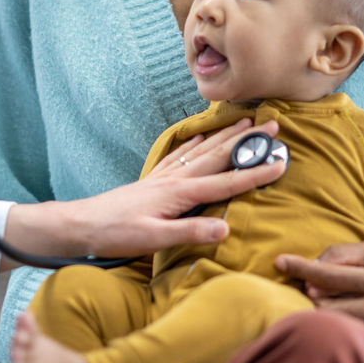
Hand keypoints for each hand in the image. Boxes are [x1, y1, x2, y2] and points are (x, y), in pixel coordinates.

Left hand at [2, 119, 285, 265]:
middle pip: (218, 155)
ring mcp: (163, 177)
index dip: (255, 174)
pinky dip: (193, 144)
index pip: (226, 182)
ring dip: (225, 137)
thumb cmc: (117, 234)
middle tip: (271, 125)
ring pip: (201, 151)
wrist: (82, 225)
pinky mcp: (152, 180)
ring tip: (244, 122)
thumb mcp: (155, 239)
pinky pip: (179, 156)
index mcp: (180, 193)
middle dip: (246, 141)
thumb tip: (225, 228)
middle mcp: (175, 179)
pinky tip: (199, 138)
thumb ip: (190, 232)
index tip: (281, 163)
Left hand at [274, 239, 363, 344]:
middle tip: (302, 281)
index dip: (301, 268)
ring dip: (321, 309)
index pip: (330, 276)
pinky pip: (356, 334)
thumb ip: (343, 254)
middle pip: (329, 305)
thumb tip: (311, 270)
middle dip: (309, 292)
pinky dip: (341, 323)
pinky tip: (337, 310)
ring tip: (318, 295)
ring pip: (338, 323)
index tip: (279, 262)